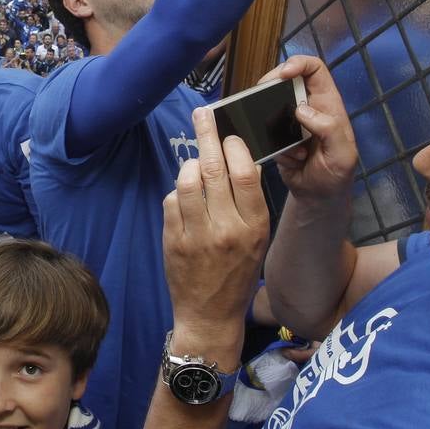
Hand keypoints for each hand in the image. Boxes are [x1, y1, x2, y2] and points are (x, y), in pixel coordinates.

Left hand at [162, 107, 269, 361]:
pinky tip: (185, 197)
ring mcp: (197, 234)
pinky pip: (172, 200)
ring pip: (187, 180)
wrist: (210, 314)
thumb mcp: (257, 238)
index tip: (230, 134)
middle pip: (214, 168)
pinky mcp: (173, 240)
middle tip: (203, 114)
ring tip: (194, 162)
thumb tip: (243, 160)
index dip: (235, 147)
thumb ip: (250, 201)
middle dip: (207, 135)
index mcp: (254, 226)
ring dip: (189, 164)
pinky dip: (177, 192)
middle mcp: (227, 228)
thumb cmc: (238, 271)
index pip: (245, 173)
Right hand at [258, 56, 357, 202]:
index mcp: (328, 104)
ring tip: (288, 146)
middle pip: (285, 80)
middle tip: (261, 100)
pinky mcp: (276, 136)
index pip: (314, 69)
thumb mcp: (343, 155)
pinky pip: (264, 129)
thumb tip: (302, 109)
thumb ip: (329, 129)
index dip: (298, 64)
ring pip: (270, 104)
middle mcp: (308, 107)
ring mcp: (290, 121)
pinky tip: (290, 160)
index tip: (283, 74)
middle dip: (271, 89)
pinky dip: (271, 144)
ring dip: (272, 123)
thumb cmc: (337, 176)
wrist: (318, 198)